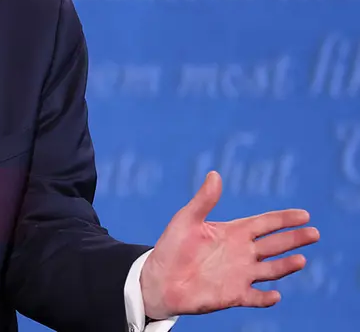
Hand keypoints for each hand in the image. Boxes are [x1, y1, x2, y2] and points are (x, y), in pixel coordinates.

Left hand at [140, 171, 319, 319]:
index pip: (265, 223)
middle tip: (314, 233)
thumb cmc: (172, 247)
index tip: (305, 214)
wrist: (159, 279)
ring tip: (300, 259)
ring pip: (271, 270)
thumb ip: (204, 200)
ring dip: (285, 266)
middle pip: (275, 244)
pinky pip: (255, 298)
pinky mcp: (233, 295)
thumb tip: (214, 174)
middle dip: (294, 239)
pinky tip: (274, 295)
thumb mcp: (186, 220)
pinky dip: (265, 298)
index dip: (284, 219)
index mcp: (234, 232)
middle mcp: (242, 253)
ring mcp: (240, 274)